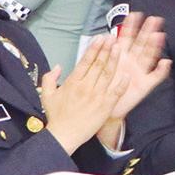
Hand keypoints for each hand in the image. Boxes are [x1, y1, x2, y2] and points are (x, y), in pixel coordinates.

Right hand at [41, 35, 129, 153]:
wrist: (64, 136)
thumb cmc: (56, 116)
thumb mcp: (47, 95)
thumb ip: (49, 78)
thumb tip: (57, 66)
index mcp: (72, 83)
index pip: (85, 61)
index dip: (94, 49)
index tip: (100, 38)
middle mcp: (85, 87)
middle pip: (98, 64)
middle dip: (106, 49)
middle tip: (112, 38)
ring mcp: (97, 96)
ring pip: (107, 74)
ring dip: (114, 60)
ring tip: (119, 48)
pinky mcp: (105, 106)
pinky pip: (116, 92)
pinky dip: (121, 83)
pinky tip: (127, 74)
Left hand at [102, 13, 170, 140]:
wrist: (104, 110)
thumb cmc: (100, 90)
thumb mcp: (97, 70)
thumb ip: (99, 54)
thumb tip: (105, 37)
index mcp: (120, 57)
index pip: (127, 38)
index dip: (131, 27)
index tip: (135, 14)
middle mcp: (131, 62)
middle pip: (141, 43)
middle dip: (147, 31)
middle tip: (154, 19)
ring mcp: (139, 72)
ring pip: (148, 56)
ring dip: (154, 46)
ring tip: (159, 34)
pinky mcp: (144, 85)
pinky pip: (154, 77)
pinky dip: (160, 71)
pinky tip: (165, 62)